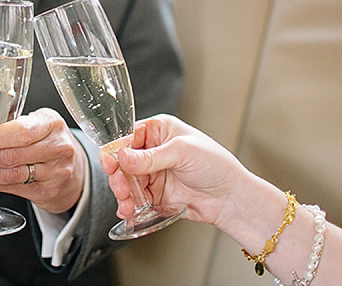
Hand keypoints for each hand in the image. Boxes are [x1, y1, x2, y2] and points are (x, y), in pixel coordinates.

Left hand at [0, 108, 85, 213]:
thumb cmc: (48, 141)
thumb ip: (13, 126)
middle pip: (11, 155)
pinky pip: (12, 188)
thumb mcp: (39, 124)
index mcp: (52, 124)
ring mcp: (55, 172)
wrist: (74, 168)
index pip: (21, 132)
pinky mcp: (48, 191)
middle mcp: (57, 148)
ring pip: (10, 174)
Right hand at [99, 114, 248, 225]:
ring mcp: (153, 173)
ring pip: (126, 182)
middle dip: (119, 177)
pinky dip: (129, 206)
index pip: (128, 136)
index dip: (116, 150)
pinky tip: (129, 212)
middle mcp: (153, 150)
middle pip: (122, 161)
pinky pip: (135, 199)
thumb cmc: (216, 165)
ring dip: (123, 194)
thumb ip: (150, 157)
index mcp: (159, 130)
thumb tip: (123, 156)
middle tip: (122, 189)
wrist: (231, 198)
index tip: (111, 164)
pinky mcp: (155, 194)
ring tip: (127, 205)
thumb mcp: (182, 153)